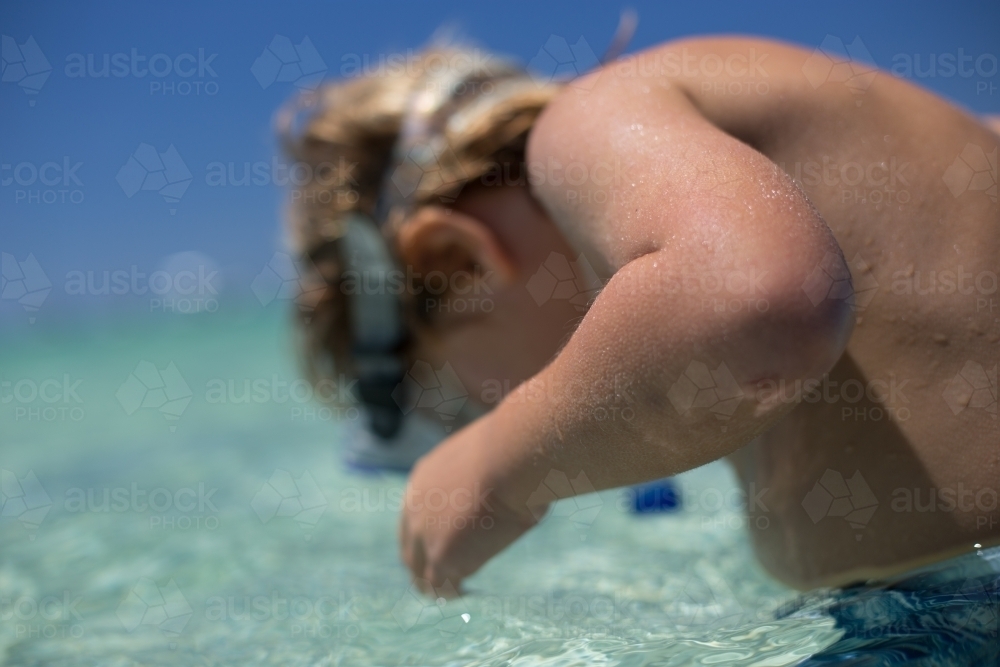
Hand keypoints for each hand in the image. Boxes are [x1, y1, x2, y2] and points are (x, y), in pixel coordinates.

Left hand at [398, 415, 539, 594]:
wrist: (509, 457)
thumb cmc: (513, 450)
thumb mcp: (488, 455)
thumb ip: (485, 472)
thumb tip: (511, 474)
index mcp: (423, 478)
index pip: (415, 513)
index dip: (426, 531)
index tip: (440, 541)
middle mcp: (415, 507)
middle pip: (410, 545)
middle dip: (421, 562)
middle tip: (435, 576)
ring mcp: (426, 534)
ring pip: (419, 571)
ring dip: (432, 584)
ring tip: (447, 593)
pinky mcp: (442, 556)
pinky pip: (441, 586)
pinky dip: (450, 593)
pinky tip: (464, 595)